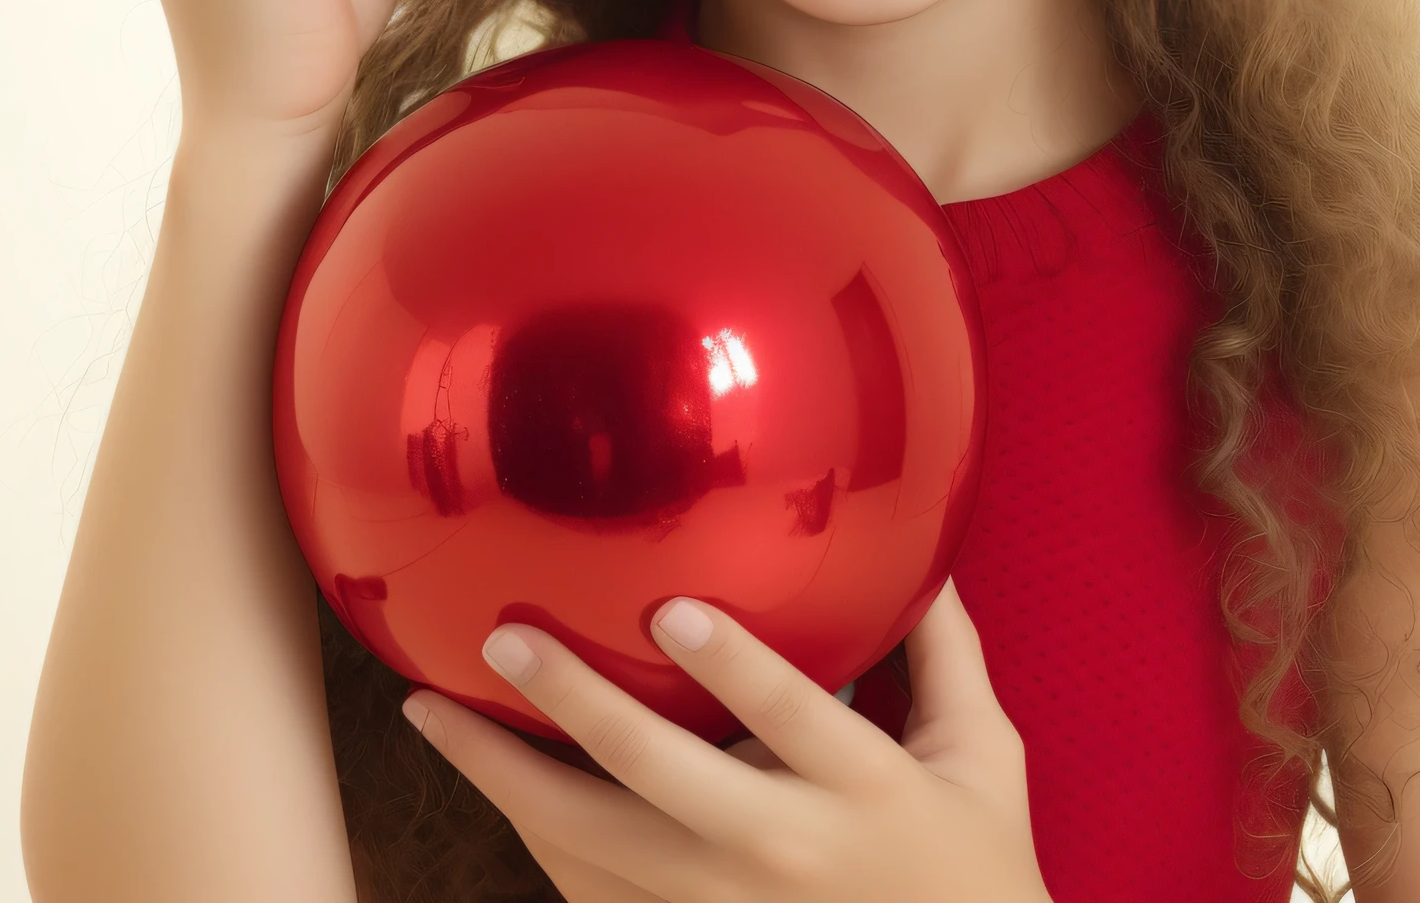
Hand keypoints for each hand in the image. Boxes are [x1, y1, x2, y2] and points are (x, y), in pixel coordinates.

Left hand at [400, 581, 1051, 902]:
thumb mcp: (984, 757)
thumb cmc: (976, 868)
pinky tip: (489, 783)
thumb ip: (946, 651)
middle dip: (571, 706)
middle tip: (503, 642)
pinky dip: (531, 838)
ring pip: (591, 849)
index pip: (790, 718)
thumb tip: (922, 550)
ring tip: (434, 712)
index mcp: (865, 791)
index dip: (728, 666)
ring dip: (504, 778)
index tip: (662, 609)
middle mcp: (783, 854)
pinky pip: (589, 896)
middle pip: (656, 781)